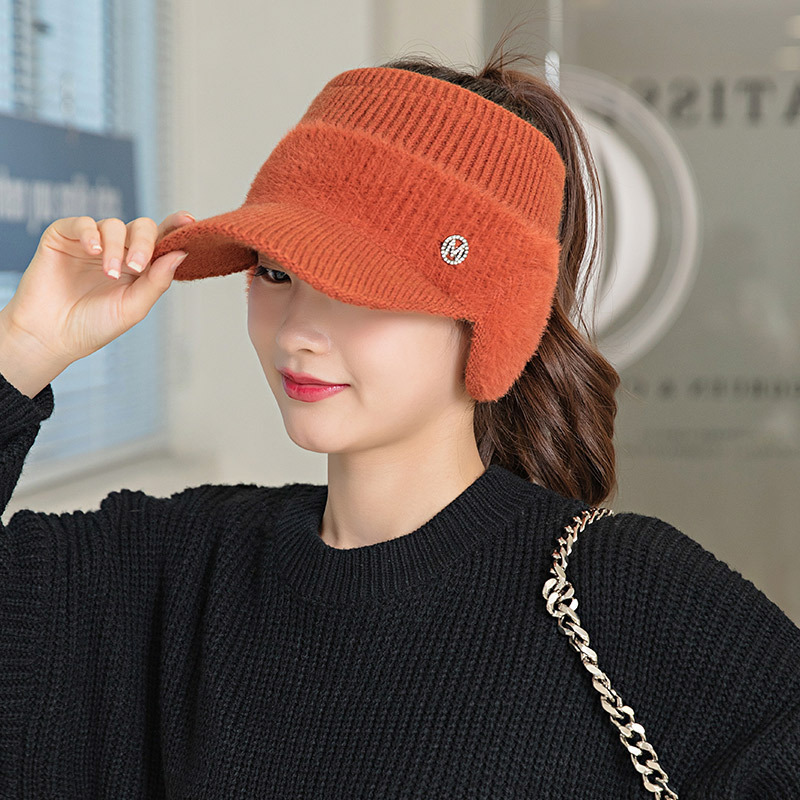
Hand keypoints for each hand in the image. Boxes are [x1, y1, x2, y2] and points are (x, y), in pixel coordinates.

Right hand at [1, 212, 194, 366]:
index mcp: (140, 266)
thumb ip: (158, 281)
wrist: (52, 336)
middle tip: (137, 266)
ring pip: (113, 225)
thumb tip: (181, 253)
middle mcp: (118, 251)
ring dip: (115, 248)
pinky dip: (90, 233)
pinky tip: (93, 251)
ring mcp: (92, 242)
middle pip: (141, 228)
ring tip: (110, 273)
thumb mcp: (133, 307)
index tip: (189, 221)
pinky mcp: (64, 236)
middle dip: (144, 243)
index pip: (161, 240)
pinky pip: (82, 222)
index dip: (175, 227)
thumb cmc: (94, 325)